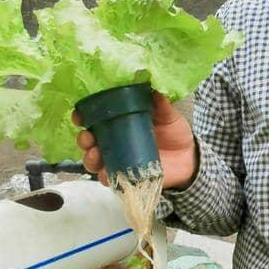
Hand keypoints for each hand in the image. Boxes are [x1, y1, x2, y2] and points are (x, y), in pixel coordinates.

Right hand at [75, 91, 199, 188]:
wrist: (189, 158)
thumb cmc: (175, 132)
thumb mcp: (169, 116)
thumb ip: (162, 105)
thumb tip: (155, 90)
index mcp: (120, 121)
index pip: (95, 117)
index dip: (83, 115)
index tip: (79, 114)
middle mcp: (114, 141)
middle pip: (89, 141)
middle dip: (83, 139)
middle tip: (88, 137)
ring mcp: (118, 160)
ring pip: (94, 161)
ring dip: (90, 158)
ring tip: (95, 154)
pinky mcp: (126, 177)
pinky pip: (110, 179)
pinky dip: (105, 176)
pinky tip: (106, 173)